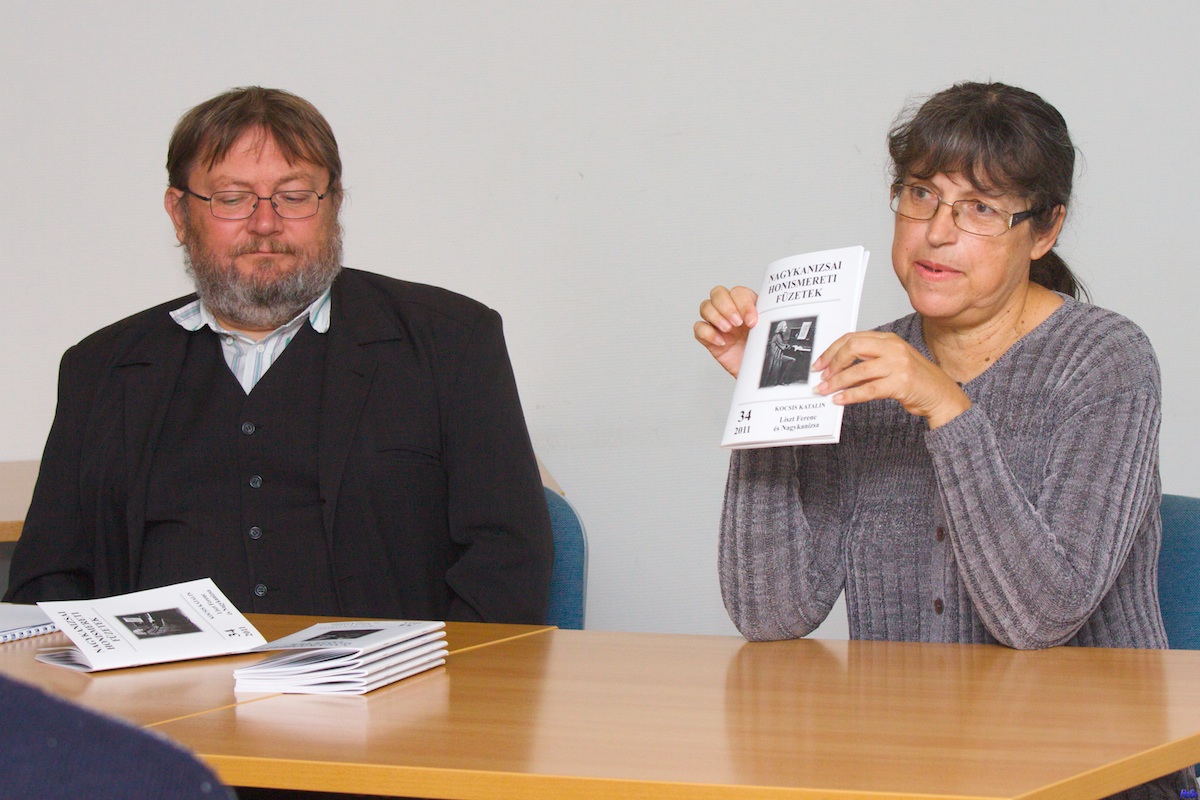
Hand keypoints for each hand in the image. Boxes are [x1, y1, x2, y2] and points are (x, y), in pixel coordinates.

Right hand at [695, 286, 758, 377]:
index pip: (738, 293)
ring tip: (728, 330)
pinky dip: (708, 333)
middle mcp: (730, 311)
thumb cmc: (762, 351)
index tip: (752, 320)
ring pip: (705, 306)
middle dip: (726, 307)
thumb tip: (759, 316)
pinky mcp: (708, 338)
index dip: (743, 304)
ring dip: (716, 317)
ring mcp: (717, 323)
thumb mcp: (767, 332)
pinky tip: (721, 341)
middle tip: (737, 323)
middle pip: (718, 293)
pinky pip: (699, 328)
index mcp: (746, 305)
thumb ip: (764, 319)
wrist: (757, 373)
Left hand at [812, 331, 970, 427]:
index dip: (832, 350)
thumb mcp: (891, 363)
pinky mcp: (901, 383)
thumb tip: (837, 370)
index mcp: (889, 339)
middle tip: (822, 376)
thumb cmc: (915, 380)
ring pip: (858, 371)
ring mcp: (898, 364)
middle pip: (853, 348)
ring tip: (824, 390)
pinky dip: (850, 395)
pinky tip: (840, 399)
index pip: (853, 337)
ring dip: (837, 382)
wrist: (941, 395)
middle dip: (833, 362)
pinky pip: (868, 389)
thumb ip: (869, 361)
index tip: (820, 363)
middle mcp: (893, 348)